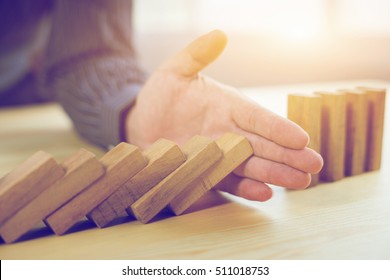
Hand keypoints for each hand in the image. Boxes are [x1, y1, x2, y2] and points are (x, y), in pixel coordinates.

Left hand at [125, 30, 322, 201]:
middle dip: (289, 156)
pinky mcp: (206, 172)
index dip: (279, 128)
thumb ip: (197, 55)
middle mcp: (229, 132)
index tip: (302, 138)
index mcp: (227, 106)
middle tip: (315, 166)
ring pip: (252, 165)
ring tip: (300, 183)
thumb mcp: (175, 71)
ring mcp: (219, 154)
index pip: (258, 118)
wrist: (139, 123)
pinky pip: (228, 181)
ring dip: (275, 174)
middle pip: (264, 144)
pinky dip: (245, 188)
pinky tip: (264, 193)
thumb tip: (220, 34)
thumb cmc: (159, 96)